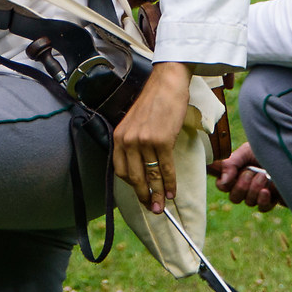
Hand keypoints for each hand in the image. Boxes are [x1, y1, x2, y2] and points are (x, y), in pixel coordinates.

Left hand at [110, 62, 191, 212]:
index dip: (131, 186)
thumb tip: (145, 166)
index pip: (120, 170)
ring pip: (151, 175)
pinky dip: (169, 183)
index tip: (140, 194)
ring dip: (157, 194)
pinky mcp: (161, 140)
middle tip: (152, 208)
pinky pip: (164, 168)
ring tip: (162, 206)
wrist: (167, 83)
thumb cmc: (155, 101)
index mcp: (119, 137)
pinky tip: (172, 191)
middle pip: (134, 177)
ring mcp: (144, 141)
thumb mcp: (136, 123)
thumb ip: (135, 142)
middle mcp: (128, 141)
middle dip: (144, 196)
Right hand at [212, 142, 278, 211]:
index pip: (221, 184)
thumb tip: (223, 181)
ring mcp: (258, 195)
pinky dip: (262, 199)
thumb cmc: (267, 150)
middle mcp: (245, 186)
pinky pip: (261, 207)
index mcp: (236, 173)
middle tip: (250, 172)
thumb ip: (231, 164)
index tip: (230, 175)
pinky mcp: (271, 200)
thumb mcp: (246, 151)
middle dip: (241, 185)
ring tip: (263, 175)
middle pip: (234, 197)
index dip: (223, 183)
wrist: (290, 154)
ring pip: (248, 202)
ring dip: (254, 188)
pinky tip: (267, 190)